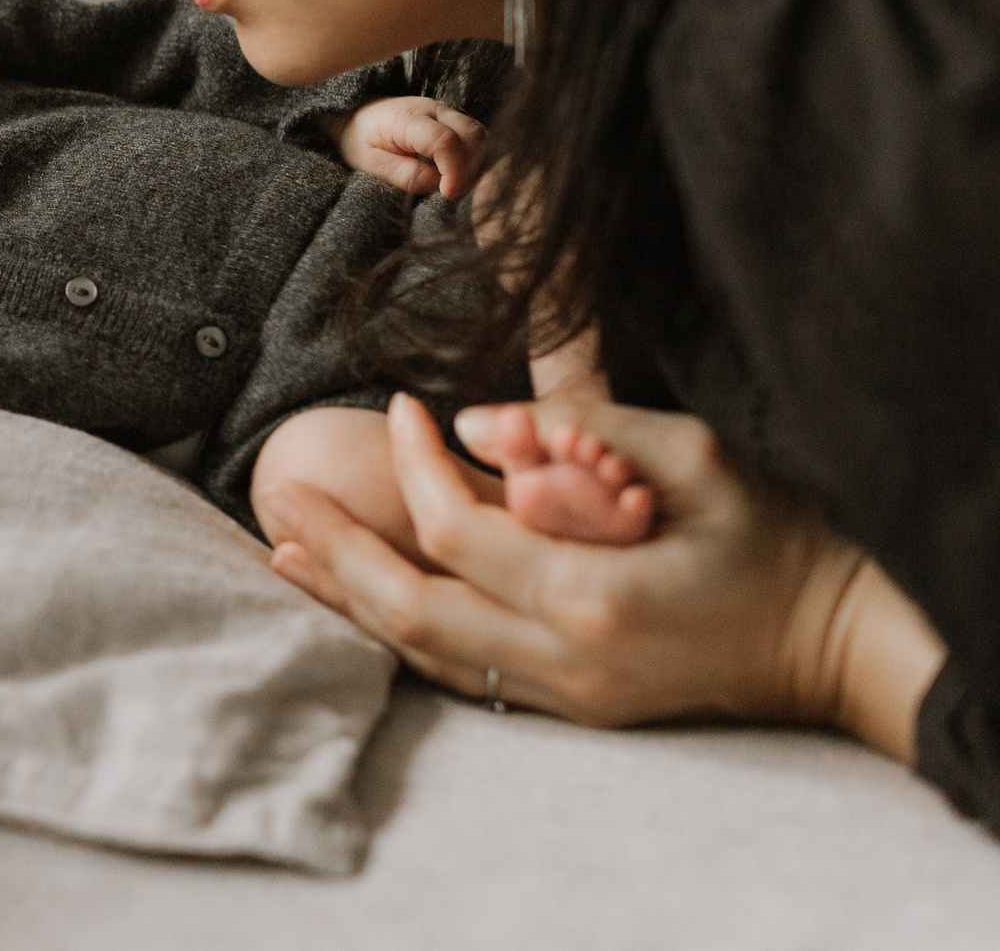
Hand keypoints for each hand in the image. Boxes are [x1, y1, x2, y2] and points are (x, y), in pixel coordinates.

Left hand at [261, 391, 877, 732]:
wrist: (834, 641)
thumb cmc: (773, 536)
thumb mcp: (695, 456)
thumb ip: (582, 431)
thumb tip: (470, 426)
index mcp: (593, 595)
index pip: (456, 528)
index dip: (413, 464)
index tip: (399, 408)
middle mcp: (565, 660)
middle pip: (409, 608)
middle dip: (337, 547)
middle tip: (282, 490)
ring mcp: (565, 696)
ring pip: (421, 651)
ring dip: (347, 597)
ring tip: (285, 548)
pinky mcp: (569, 707)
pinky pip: (457, 671)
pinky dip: (396, 629)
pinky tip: (355, 595)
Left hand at [333, 96, 483, 198]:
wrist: (355, 115)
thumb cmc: (359, 139)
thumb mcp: (369, 162)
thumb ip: (403, 174)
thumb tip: (439, 185)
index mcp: (408, 118)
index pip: (445, 141)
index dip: (453, 171)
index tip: (448, 194)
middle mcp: (433, 109)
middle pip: (473, 134)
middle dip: (470, 168)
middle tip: (451, 193)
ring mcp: (445, 112)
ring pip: (479, 136)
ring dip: (475, 163)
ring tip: (453, 186)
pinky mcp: (451, 119)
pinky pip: (474, 138)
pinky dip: (473, 158)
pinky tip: (456, 176)